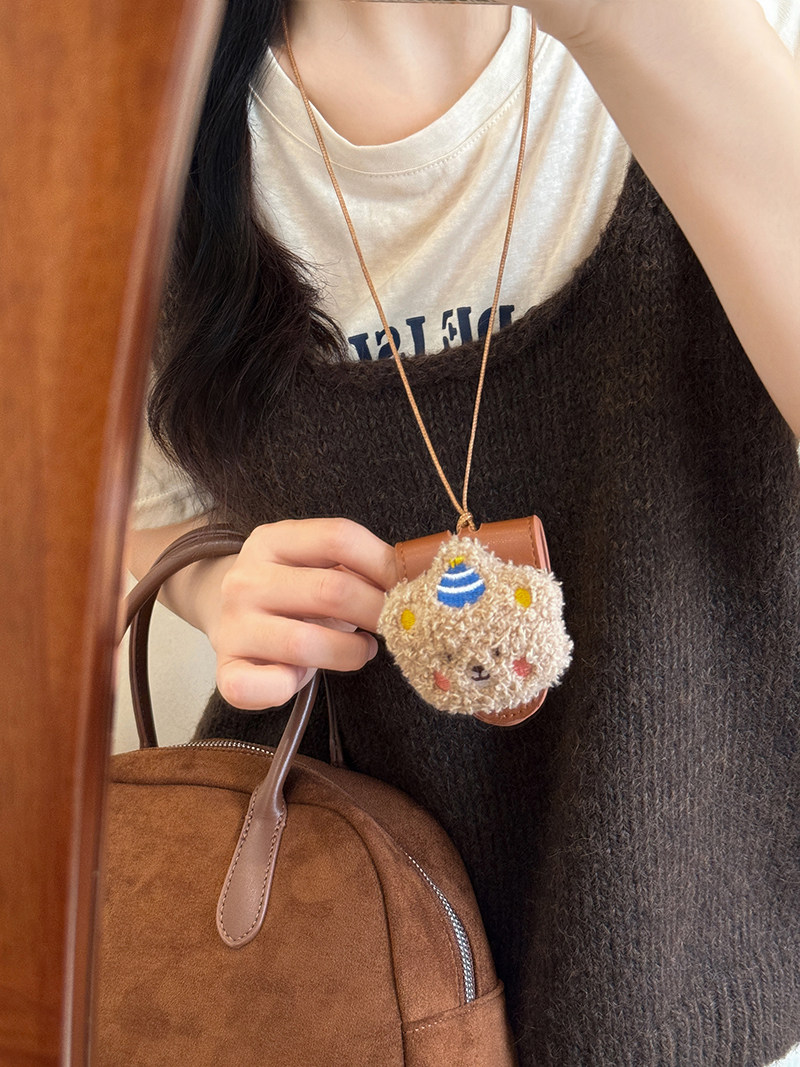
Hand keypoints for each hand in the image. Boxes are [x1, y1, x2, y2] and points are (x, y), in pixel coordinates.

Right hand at [205, 518, 397, 710]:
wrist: (224, 611)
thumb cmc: (290, 592)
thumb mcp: (315, 563)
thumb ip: (357, 564)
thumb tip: (419, 575)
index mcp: (272, 540)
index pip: (339, 537)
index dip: (384, 562)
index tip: (408, 584)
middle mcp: (246, 580)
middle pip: (331, 590)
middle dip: (379, 611)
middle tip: (398, 624)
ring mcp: (234, 626)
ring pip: (306, 643)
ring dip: (350, 653)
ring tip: (362, 650)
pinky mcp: (228, 671)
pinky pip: (265, 687)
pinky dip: (293, 687)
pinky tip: (306, 676)